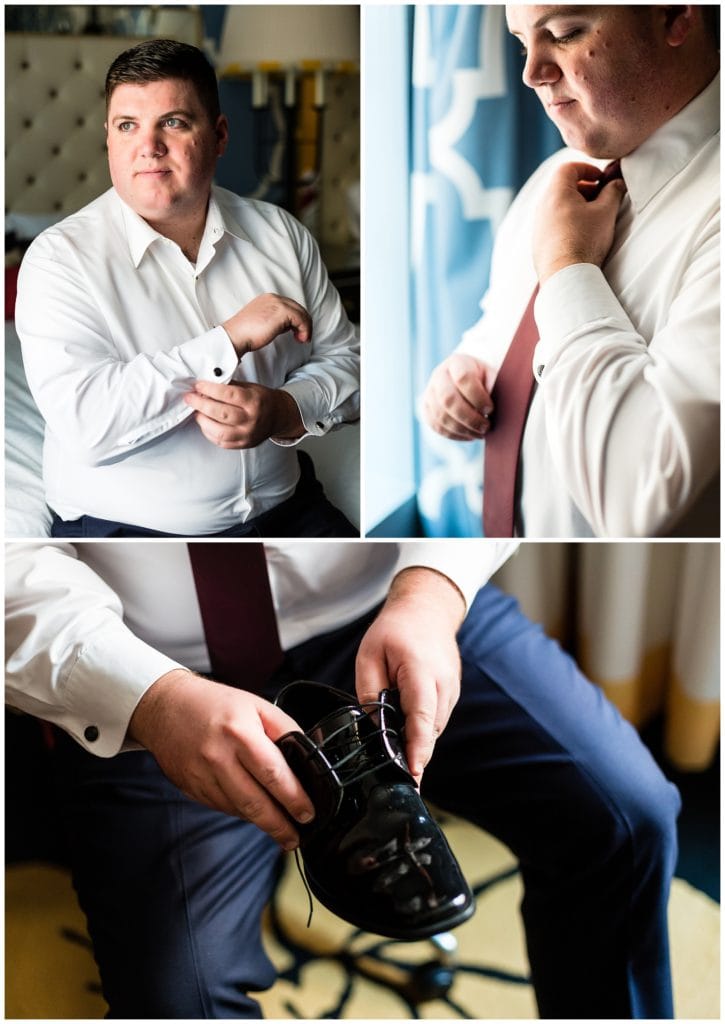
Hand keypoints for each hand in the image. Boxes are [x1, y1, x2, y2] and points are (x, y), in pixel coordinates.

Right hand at [128, 669, 314, 848]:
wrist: (166, 705)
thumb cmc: (215, 704)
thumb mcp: (257, 705)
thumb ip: (285, 729)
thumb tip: (307, 756)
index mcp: (240, 734)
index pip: (273, 775)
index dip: (294, 799)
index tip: (308, 813)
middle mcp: (218, 758)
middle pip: (254, 803)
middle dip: (279, 826)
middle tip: (295, 838)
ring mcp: (201, 776)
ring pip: (237, 809)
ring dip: (260, 822)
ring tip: (279, 828)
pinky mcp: (190, 787)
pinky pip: (221, 807)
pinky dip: (239, 811)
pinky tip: (251, 810)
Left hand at [184, 380, 304, 448]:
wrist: (278, 416)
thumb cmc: (260, 399)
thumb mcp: (249, 387)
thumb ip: (229, 387)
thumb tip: (205, 385)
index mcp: (254, 401)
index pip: (228, 394)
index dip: (210, 389)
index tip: (198, 385)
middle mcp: (251, 420)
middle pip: (221, 413)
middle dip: (201, 404)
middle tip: (190, 398)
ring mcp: (247, 435)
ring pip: (219, 431)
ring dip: (203, 420)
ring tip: (197, 412)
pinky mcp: (243, 444)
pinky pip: (221, 442)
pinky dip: (209, 432)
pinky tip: (205, 423)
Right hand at [222, 293, 311, 357]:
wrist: (235, 336)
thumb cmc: (245, 334)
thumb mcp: (263, 322)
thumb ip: (275, 320)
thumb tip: (288, 326)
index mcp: (268, 299)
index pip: (290, 306)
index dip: (297, 320)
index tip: (297, 332)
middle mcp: (273, 298)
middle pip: (297, 308)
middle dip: (303, 323)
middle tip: (303, 337)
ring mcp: (278, 303)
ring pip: (301, 313)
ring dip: (305, 327)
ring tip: (302, 339)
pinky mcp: (281, 312)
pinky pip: (301, 319)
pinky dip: (304, 329)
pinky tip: (300, 339)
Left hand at [354, 568, 464, 785]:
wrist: (427, 609)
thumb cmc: (395, 630)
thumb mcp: (369, 654)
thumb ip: (369, 690)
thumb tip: (374, 724)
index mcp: (420, 672)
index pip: (421, 717)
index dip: (417, 749)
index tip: (413, 773)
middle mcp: (443, 684)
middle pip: (429, 730)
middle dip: (415, 755)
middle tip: (398, 779)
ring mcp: (452, 690)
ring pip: (434, 728)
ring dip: (419, 742)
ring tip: (401, 758)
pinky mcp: (452, 694)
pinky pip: (437, 719)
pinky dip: (424, 729)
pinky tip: (408, 733)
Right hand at [421, 353, 494, 440]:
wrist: (466, 379)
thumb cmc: (483, 379)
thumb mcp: (491, 377)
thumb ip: (494, 388)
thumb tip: (495, 410)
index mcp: (457, 362)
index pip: (463, 378)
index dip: (478, 397)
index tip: (491, 409)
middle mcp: (439, 375)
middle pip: (448, 398)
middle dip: (469, 417)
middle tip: (486, 427)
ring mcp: (430, 392)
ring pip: (441, 415)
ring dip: (462, 429)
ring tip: (480, 433)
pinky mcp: (426, 408)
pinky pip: (436, 425)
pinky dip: (454, 434)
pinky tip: (469, 435)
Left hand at [533, 161, 625, 283]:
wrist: (566, 275)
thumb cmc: (585, 240)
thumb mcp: (606, 212)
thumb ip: (613, 191)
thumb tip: (617, 183)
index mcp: (556, 193)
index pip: (568, 168)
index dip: (586, 169)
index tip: (600, 178)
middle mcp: (542, 207)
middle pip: (561, 187)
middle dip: (583, 187)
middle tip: (600, 198)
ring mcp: (538, 226)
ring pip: (557, 206)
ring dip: (575, 206)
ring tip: (592, 218)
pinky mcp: (538, 243)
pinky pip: (552, 224)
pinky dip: (567, 222)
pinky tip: (580, 235)